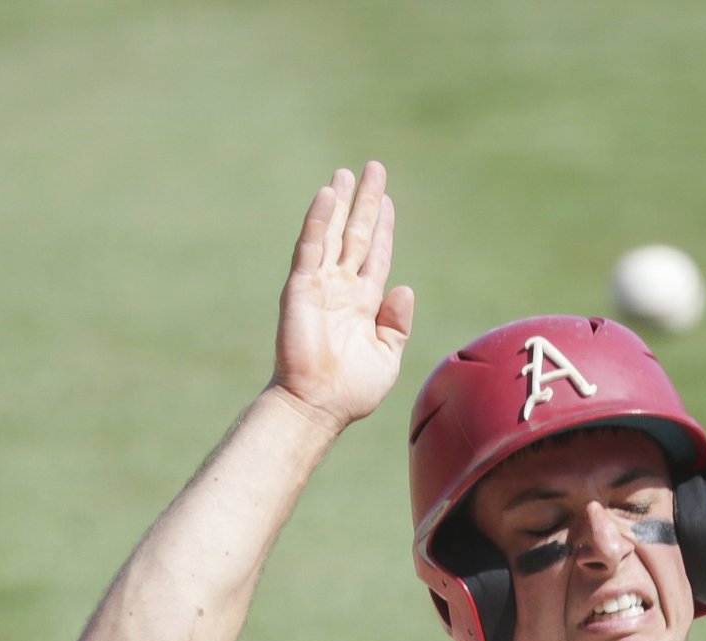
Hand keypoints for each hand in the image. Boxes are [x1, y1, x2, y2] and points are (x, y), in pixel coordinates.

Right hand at [272, 162, 416, 431]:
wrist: (319, 405)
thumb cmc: (351, 390)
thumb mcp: (387, 356)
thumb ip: (397, 323)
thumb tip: (404, 287)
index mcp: (363, 303)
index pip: (376, 255)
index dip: (383, 227)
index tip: (388, 201)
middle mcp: (341, 288)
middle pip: (357, 234)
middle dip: (366, 203)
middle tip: (373, 169)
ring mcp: (320, 284)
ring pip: (333, 233)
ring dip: (340, 203)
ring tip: (347, 173)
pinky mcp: (301, 286)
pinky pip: (311, 246)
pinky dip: (319, 220)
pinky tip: (328, 195)